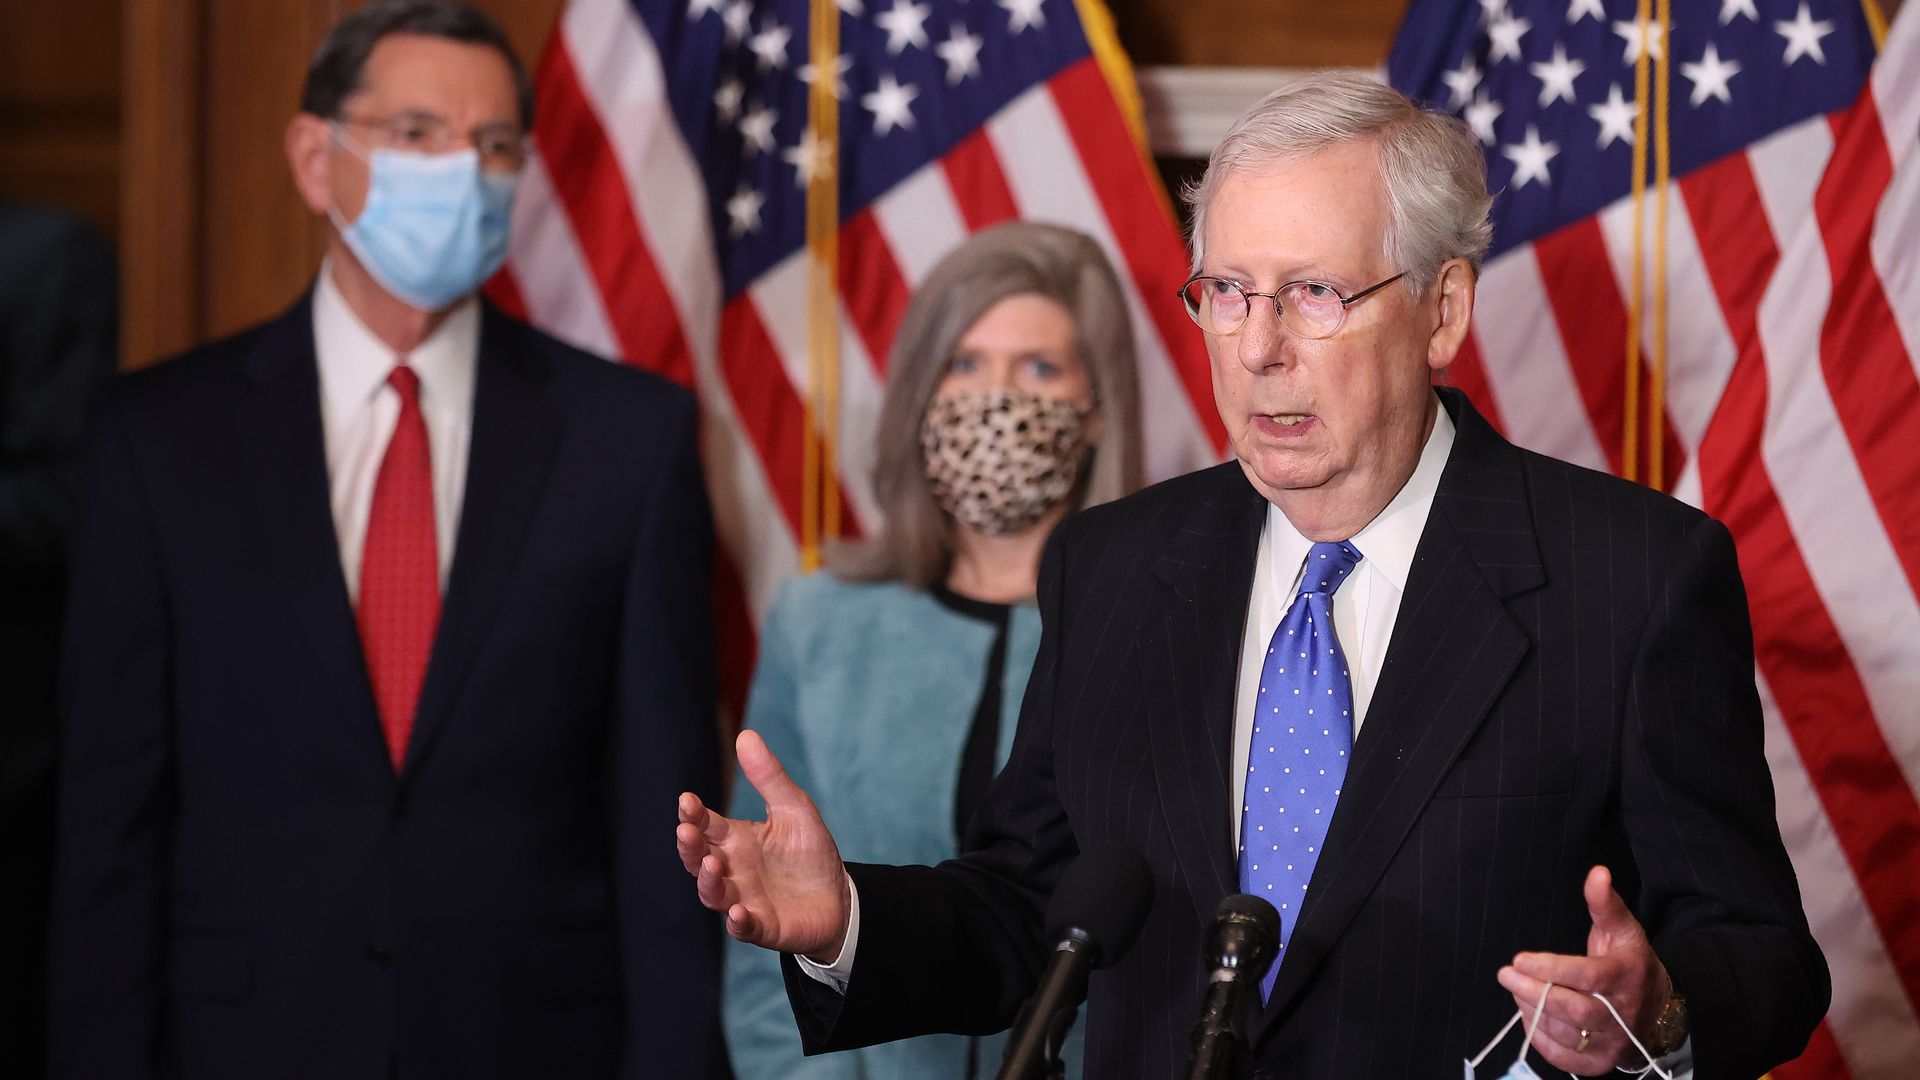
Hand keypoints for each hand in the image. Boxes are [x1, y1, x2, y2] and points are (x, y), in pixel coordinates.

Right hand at [675, 729, 852, 961]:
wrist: (839, 897)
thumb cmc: (809, 853)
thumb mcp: (794, 808)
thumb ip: (769, 777)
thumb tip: (745, 735)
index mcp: (734, 840)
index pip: (705, 825)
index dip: (692, 815)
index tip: (687, 801)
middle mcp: (731, 870)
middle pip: (697, 859)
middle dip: (689, 846)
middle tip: (686, 830)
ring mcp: (744, 900)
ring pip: (713, 894)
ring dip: (707, 882)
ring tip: (711, 864)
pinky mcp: (763, 927)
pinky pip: (744, 928)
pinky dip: (738, 923)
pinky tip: (739, 914)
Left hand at [1497, 866, 1672, 1073]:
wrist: (1657, 1010)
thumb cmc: (1630, 963)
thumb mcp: (1622, 930)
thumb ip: (1604, 903)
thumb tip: (1597, 872)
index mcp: (1626, 978)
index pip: (1587, 976)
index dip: (1551, 969)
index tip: (1520, 959)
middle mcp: (1622, 1015)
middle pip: (1574, 1010)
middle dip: (1534, 992)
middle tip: (1506, 975)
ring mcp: (1612, 1044)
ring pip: (1566, 1033)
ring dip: (1533, 1011)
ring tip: (1517, 990)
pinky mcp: (1598, 1063)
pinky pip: (1563, 1057)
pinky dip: (1540, 1038)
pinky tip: (1529, 1014)